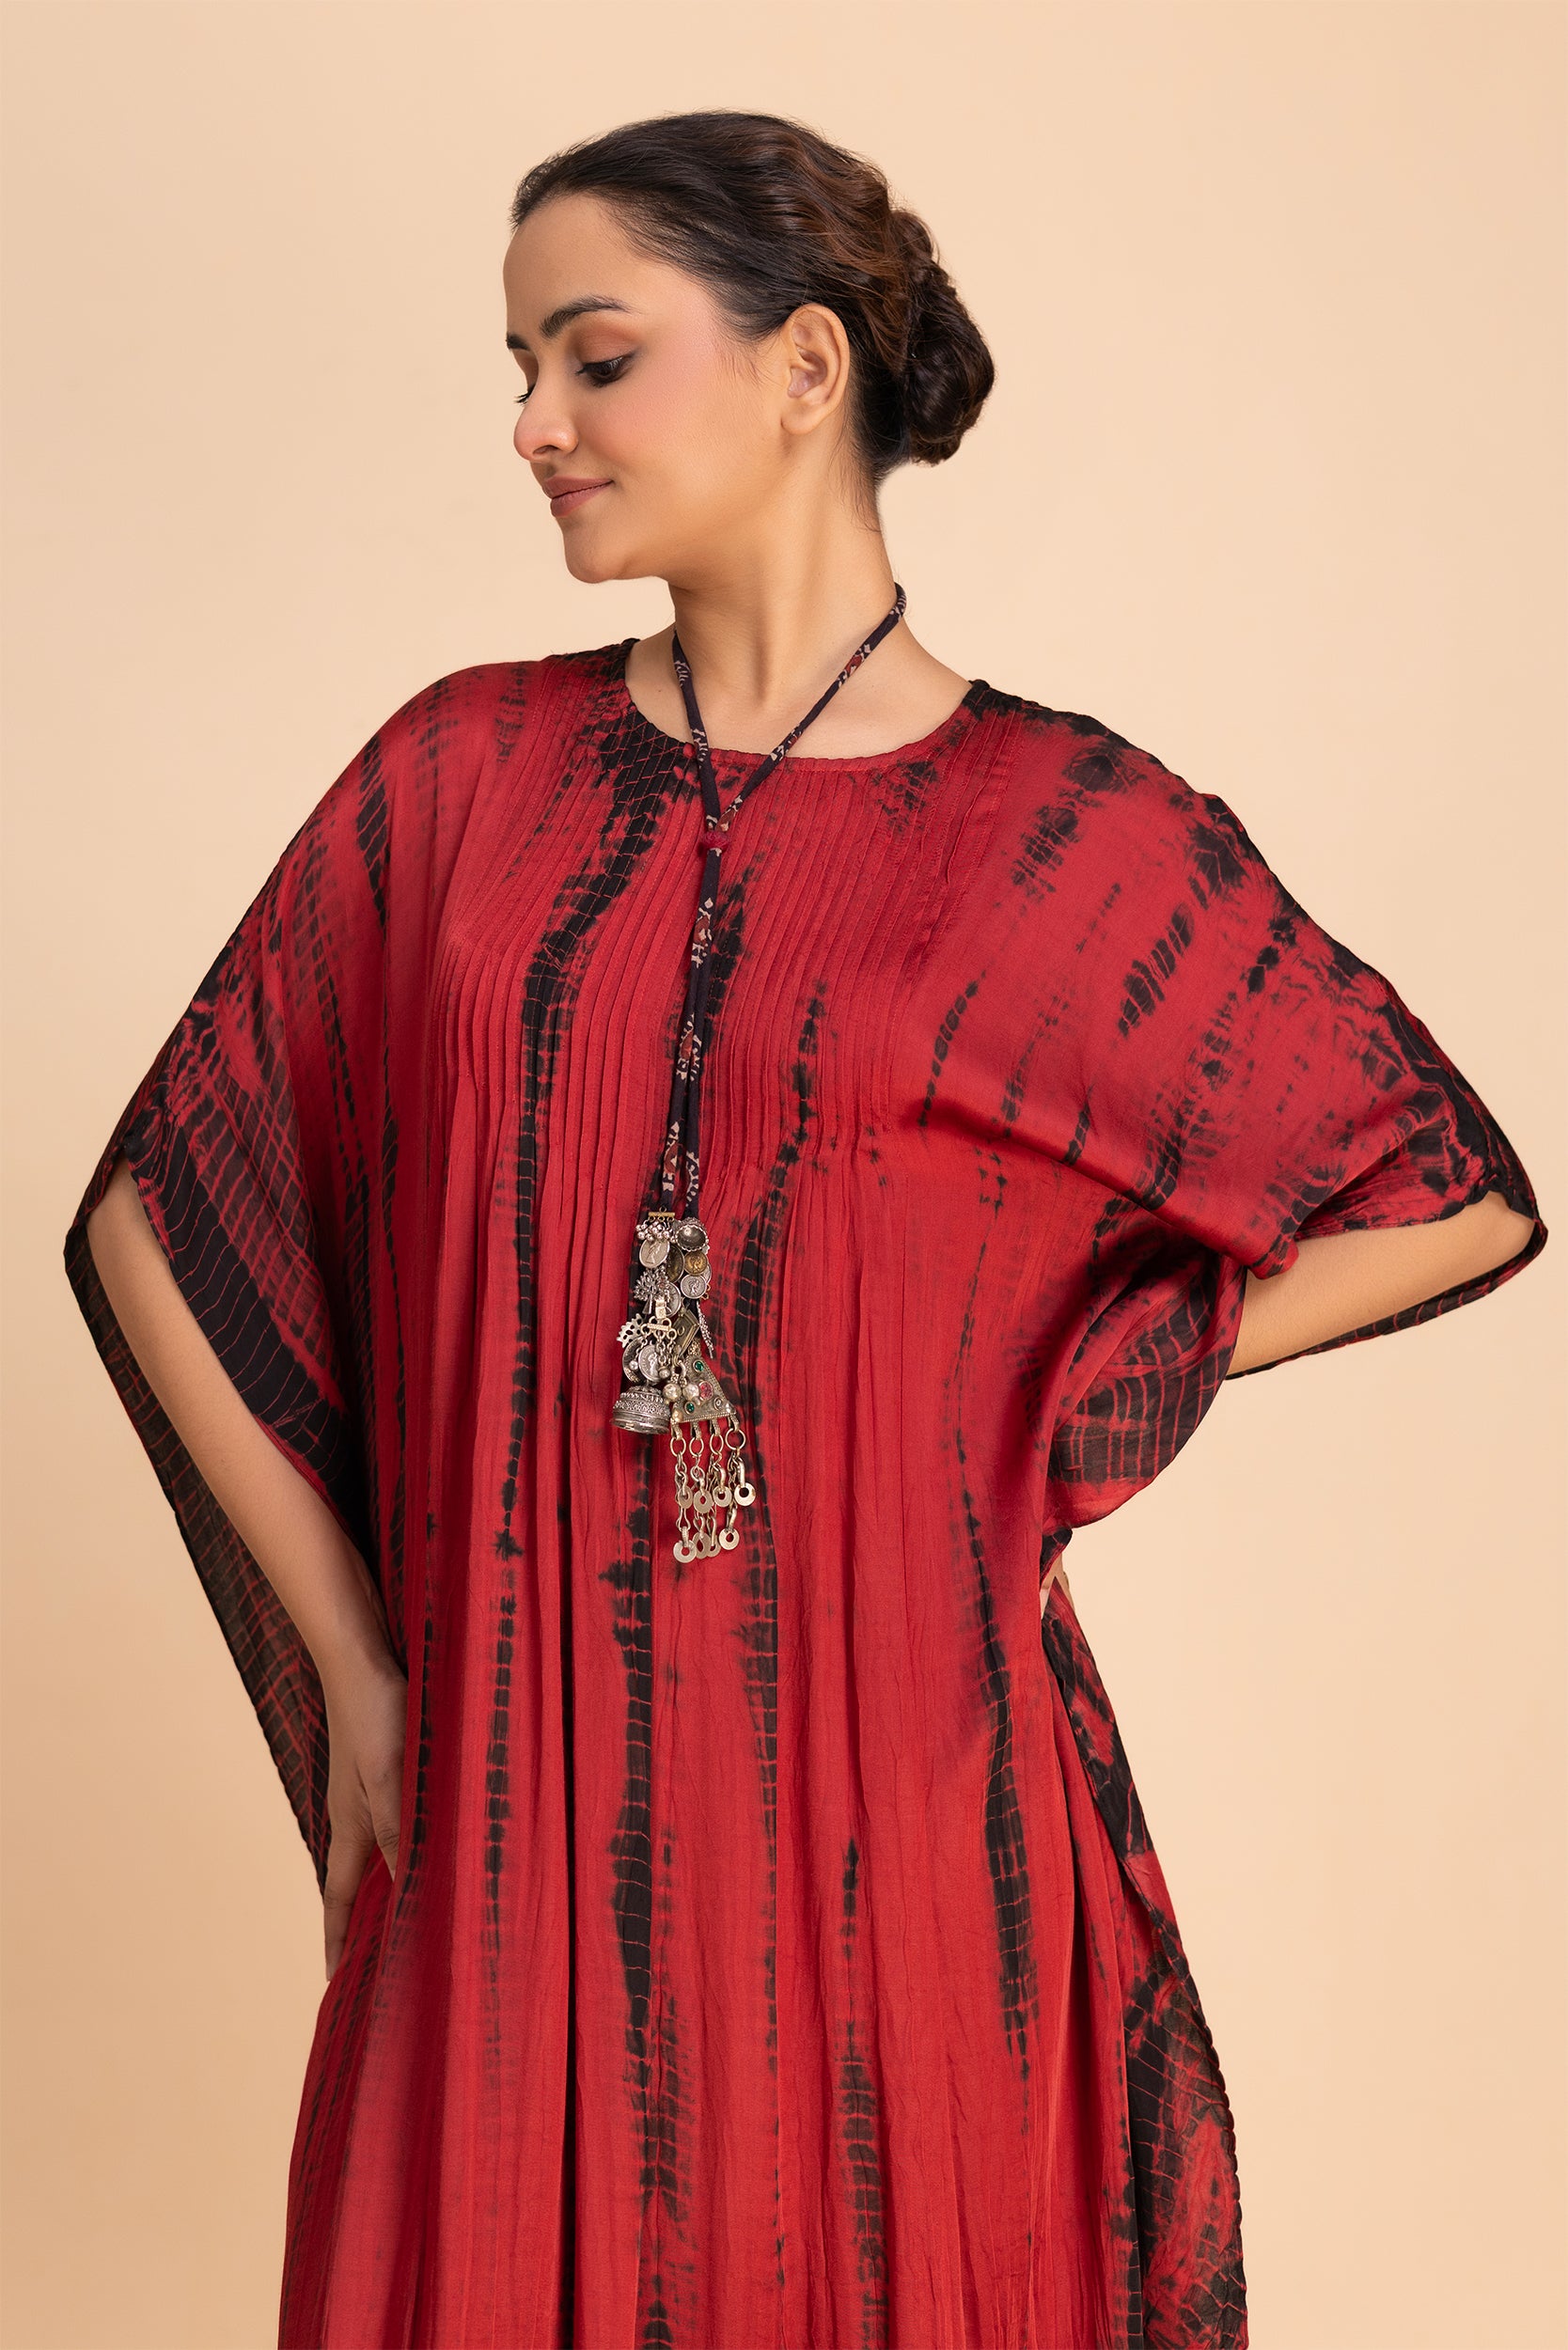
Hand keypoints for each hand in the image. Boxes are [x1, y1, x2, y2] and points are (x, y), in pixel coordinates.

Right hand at [320, 1648, 408, 1982]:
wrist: (360, 1658)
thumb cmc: (376, 1716)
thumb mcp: (391, 1778)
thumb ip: (396, 1830)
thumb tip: (405, 1887)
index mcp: (350, 1825)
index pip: (338, 1896)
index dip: (336, 1938)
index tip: (332, 1980)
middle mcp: (353, 1814)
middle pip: (352, 1881)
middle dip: (357, 1922)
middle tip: (370, 1961)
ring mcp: (363, 1791)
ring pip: (373, 1851)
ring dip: (381, 1884)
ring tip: (400, 1914)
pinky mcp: (379, 1767)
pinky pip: (387, 1822)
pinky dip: (397, 1846)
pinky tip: (419, 1844)